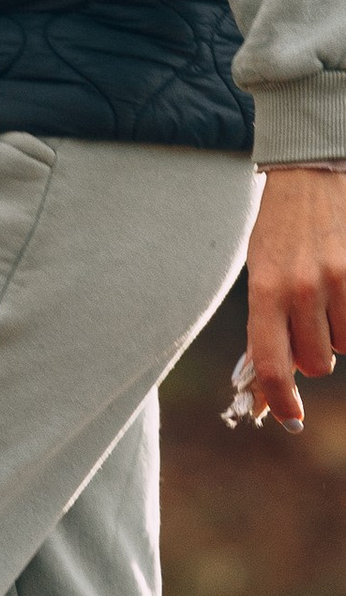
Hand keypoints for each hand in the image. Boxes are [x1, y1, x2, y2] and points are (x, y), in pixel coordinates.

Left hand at [241, 166, 345, 430]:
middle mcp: (301, 287)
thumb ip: (264, 324)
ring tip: (327, 296)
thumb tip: (267, 384)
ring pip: (345, 347)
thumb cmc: (280, 231)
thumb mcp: (259, 272)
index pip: (271, 363)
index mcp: (264, 288)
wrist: (310, 176)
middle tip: (307, 321)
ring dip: (337, 332)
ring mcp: (339, 279)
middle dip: (311, 353)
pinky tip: (344, 292)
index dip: (281, 399)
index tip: (289, 419)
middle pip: (315, 363)